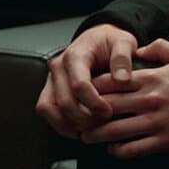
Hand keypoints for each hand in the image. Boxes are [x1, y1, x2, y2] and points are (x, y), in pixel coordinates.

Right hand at [36, 23, 138, 139]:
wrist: (97, 40)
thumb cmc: (108, 43)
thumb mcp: (122, 42)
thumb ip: (123, 58)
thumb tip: (122, 79)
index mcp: (75, 55)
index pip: (79, 85)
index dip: (94, 103)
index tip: (108, 112)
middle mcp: (58, 67)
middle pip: (64, 102)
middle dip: (85, 118)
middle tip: (103, 122)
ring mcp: (51, 79)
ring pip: (49, 109)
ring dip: (70, 124)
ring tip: (91, 128)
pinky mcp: (49, 89)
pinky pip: (46, 111)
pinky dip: (60, 124)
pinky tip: (79, 128)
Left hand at [80, 39, 168, 158]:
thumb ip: (160, 48)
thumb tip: (139, 49)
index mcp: (152, 79)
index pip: (112, 82)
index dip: (92, 88)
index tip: (82, 92)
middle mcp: (150, 101)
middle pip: (108, 107)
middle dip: (88, 114)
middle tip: (76, 118)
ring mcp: (156, 123)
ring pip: (117, 131)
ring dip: (98, 136)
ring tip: (86, 138)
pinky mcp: (165, 142)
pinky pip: (135, 149)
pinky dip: (120, 151)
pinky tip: (113, 150)